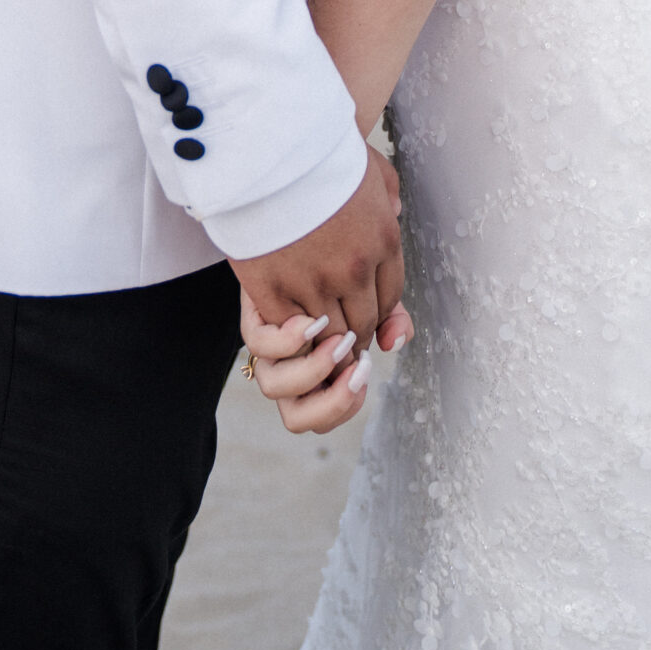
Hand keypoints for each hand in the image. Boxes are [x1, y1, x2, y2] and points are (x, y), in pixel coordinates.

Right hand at [228, 145, 403, 353]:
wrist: (262, 145)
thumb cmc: (314, 150)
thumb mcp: (368, 164)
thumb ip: (387, 193)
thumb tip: (394, 213)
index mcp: (383, 239)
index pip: (390, 297)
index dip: (377, 311)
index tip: (363, 311)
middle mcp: (355, 268)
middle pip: (363, 322)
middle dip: (355, 331)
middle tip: (341, 333)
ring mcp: (314, 282)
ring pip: (330, 335)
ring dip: (326, 339)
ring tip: (316, 336)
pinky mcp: (273, 290)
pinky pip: (291, 331)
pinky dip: (294, 335)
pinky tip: (290, 324)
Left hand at [239, 284, 413, 434]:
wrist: (301, 231)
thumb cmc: (339, 267)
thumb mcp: (371, 292)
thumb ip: (389, 316)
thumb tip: (396, 341)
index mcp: (313, 373)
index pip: (321, 418)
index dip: (347, 403)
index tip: (367, 365)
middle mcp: (286, 368)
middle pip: (297, 417)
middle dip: (338, 393)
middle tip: (358, 360)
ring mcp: (268, 346)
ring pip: (275, 387)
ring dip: (315, 370)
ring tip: (339, 342)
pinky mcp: (254, 316)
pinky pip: (260, 346)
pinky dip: (289, 342)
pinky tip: (313, 320)